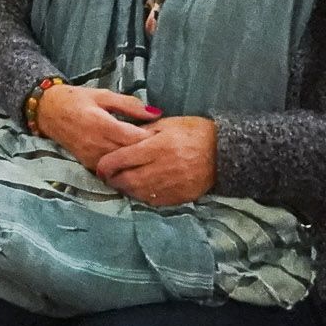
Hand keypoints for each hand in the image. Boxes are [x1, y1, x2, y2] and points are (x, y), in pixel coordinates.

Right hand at [33, 82, 160, 169]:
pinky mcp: (88, 164)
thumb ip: (129, 105)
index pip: (134, 138)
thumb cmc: (77, 99)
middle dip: (147, 151)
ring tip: (150, 154)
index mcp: (101, 123)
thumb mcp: (104, 95)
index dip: (152, 139)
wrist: (47, 111)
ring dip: (136, 161)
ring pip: (122, 165)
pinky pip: (111, 169)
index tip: (164, 135)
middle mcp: (96, 143)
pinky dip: (124, 166)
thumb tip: (156, 113)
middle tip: (162, 147)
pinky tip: (133, 160)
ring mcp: (91, 157)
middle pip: (130, 154)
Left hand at [94, 115, 216, 205]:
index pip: (122, 159)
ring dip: (125, 189)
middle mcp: (163, 168)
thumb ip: (143, 131)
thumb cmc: (195, 133)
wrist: (226, 152)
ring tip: (121, 183)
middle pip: (127, 180)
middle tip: (107, 177)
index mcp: (158, 147)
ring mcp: (172, 185)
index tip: (99, 166)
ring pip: (138, 193)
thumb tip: (121, 139)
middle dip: (112, 180)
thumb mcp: (168, 124)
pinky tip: (139, 189)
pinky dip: (142, 196)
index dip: (105, 165)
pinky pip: (153, 201)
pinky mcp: (180, 197)